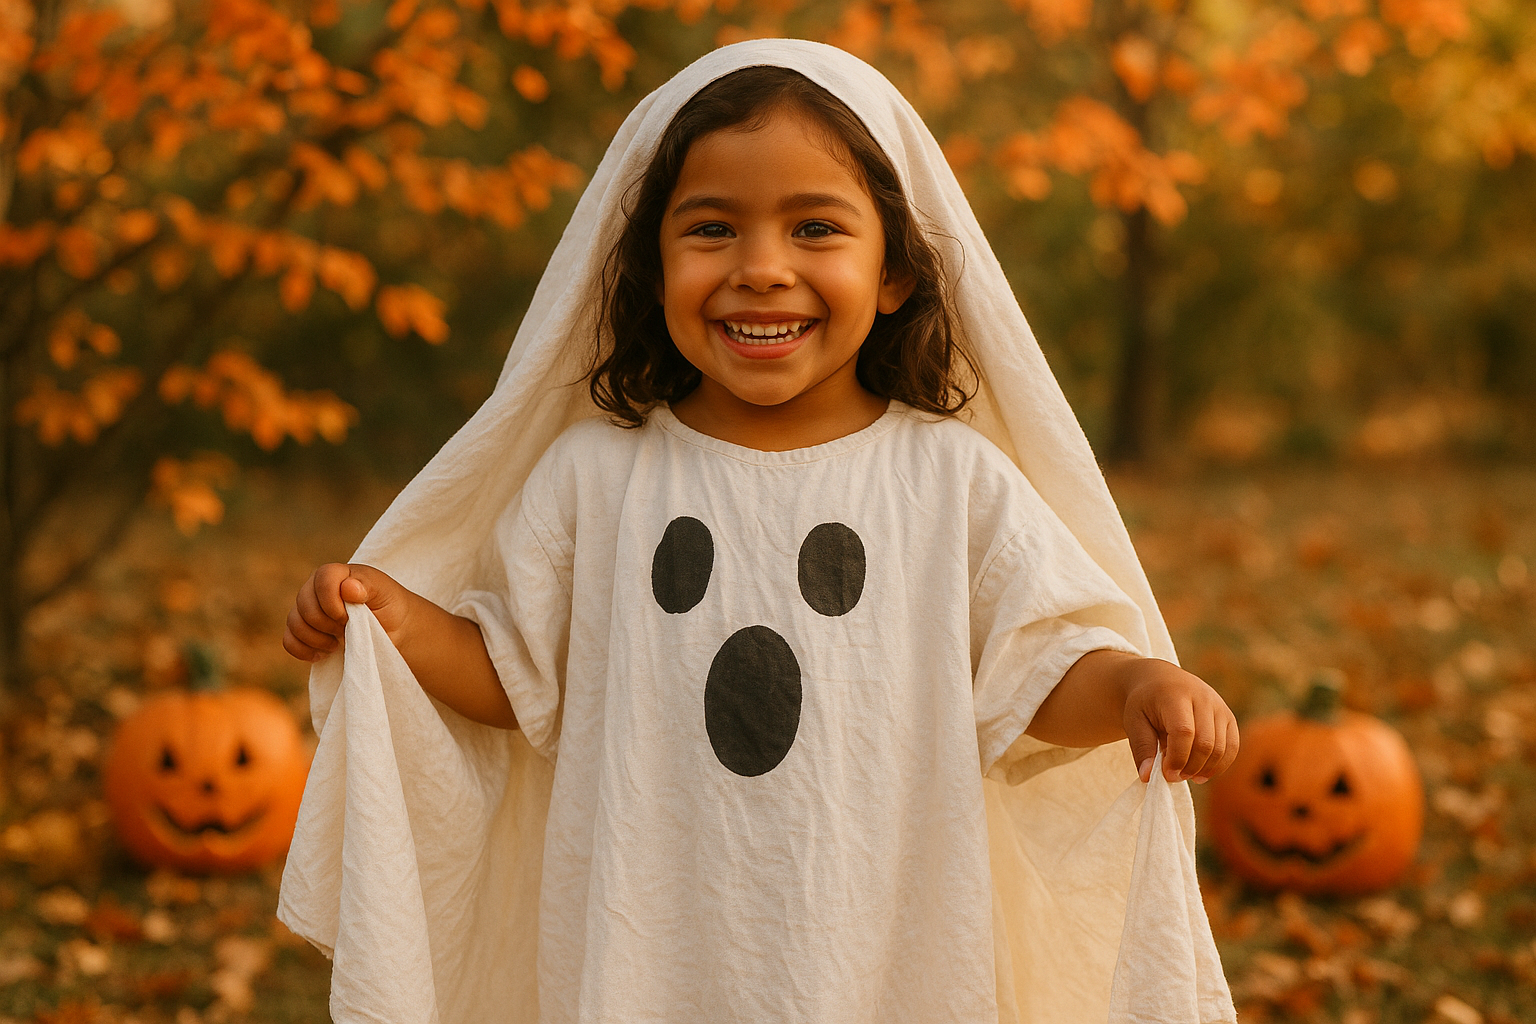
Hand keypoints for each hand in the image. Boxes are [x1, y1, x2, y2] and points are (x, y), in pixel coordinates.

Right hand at [282, 563, 412, 661]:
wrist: (393, 628)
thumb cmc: (390, 606)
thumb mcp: (385, 593)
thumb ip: (367, 586)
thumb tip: (348, 586)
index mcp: (338, 574)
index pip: (322, 578)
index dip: (331, 602)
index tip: (348, 618)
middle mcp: (316, 588)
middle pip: (303, 603)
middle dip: (326, 623)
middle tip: (348, 630)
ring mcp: (307, 609)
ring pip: (294, 622)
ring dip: (316, 639)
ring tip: (339, 643)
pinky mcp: (303, 630)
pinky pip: (288, 641)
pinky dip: (303, 650)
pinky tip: (322, 654)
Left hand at [1121, 659, 1239, 784]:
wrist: (1161, 679)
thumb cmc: (1145, 702)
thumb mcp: (1133, 720)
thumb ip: (1141, 747)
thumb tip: (1148, 777)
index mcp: (1175, 695)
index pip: (1184, 732)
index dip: (1177, 758)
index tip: (1166, 774)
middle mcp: (1202, 698)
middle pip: (1205, 743)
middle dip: (1190, 767)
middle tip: (1173, 776)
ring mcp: (1219, 706)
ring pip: (1221, 748)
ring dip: (1204, 769)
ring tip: (1184, 775)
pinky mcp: (1228, 716)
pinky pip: (1232, 747)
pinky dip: (1219, 765)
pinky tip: (1201, 773)